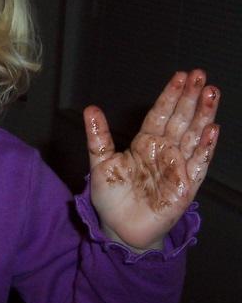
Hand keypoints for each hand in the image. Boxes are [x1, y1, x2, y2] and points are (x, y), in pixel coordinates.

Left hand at [84, 70, 219, 250]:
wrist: (119, 227)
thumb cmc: (111, 196)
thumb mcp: (100, 162)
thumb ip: (98, 136)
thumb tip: (90, 108)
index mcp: (145, 143)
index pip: (160, 114)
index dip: (170, 95)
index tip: (180, 75)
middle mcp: (164, 151)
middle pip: (180, 119)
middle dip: (190, 97)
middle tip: (200, 75)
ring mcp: (177, 167)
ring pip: (193, 136)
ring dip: (203, 116)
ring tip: (211, 93)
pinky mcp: (185, 186)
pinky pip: (198, 164)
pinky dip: (205, 148)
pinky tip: (212, 130)